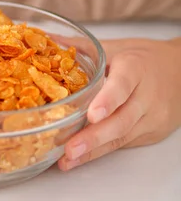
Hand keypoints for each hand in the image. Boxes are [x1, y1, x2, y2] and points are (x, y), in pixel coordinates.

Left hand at [58, 37, 180, 170]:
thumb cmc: (144, 58)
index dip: (108, 101)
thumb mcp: (116, 47)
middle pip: (122, 120)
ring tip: (67, 161)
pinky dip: (101, 152)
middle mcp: (147, 96)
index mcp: (136, 68)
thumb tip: (49, 39)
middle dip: (94, 138)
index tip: (92, 115)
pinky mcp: (152, 134)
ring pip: (122, 137)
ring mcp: (152, 119)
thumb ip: (82, 46)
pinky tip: (80, 158)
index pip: (123, 85)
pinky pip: (125, 144)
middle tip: (69, 149)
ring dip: (93, 152)